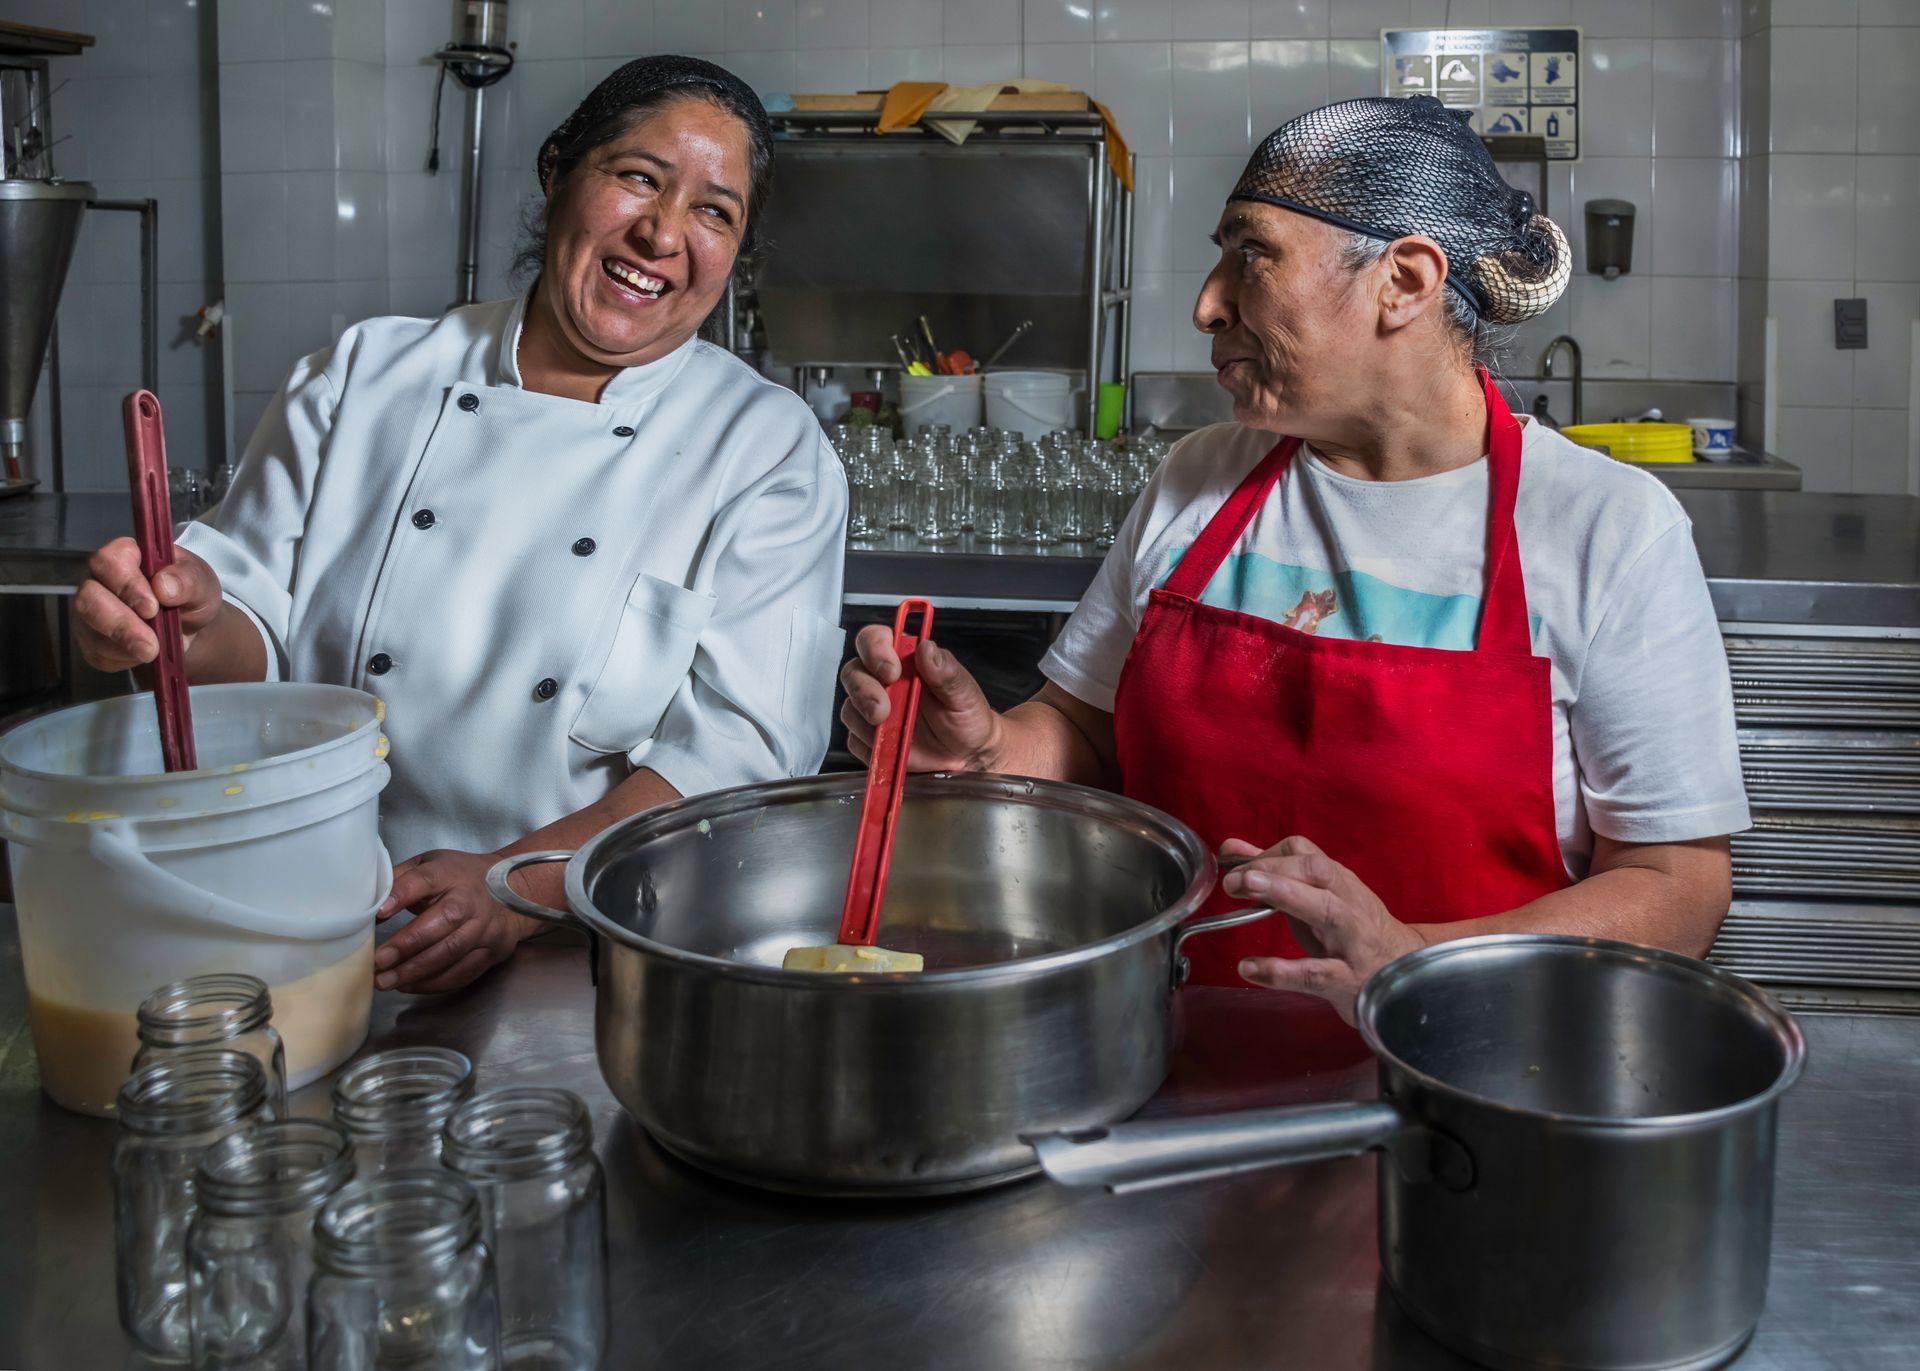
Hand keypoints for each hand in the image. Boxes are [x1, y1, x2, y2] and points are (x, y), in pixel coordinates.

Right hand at [73, 538, 223, 671]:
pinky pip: (96, 652)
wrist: (190, 628)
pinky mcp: (91, 639)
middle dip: (121, 623)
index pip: (110, 560)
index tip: (152, 607)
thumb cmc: (190, 595)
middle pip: (89, 596)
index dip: (128, 584)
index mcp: (126, 555)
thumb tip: (163, 585)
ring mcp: (91, 609)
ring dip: (124, 644)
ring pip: (90, 627)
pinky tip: (143, 655)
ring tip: (153, 651)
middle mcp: (100, 579)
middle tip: (151, 643)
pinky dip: (122, 659)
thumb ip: (188, 579)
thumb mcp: (201, 583)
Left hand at [374, 849, 542, 993]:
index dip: (402, 895)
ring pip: (452, 951)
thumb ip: (401, 879)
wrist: (514, 889)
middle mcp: (471, 900)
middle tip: (378, 962)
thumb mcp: (431, 864)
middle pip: (442, 921)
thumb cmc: (460, 877)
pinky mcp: (493, 951)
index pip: (425, 880)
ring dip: (416, 970)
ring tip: (386, 981)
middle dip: (407, 944)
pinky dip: (434, 983)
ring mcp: (485, 927)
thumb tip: (369, 906)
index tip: (378, 913)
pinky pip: (463, 971)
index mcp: (450, 873)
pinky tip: (409, 985)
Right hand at [838, 628, 1001, 771]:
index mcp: (905, 659)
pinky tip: (891, 748)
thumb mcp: (965, 693)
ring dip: (865, 721)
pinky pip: (855, 740)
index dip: (875, 650)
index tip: (891, 671)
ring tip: (894, 733)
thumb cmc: (966, 717)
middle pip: (853, 673)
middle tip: (883, 710)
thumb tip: (927, 648)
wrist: (968, 756)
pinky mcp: (869, 739)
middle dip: (863, 691)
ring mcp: (873, 711)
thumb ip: (947, 672)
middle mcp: (883, 682)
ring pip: (850, 708)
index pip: (875, 639)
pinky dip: (869, 746)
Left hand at [1219, 835, 1428, 1024]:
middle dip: (1273, 868)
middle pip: (1317, 871)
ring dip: (1284, 894)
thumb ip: (1277, 874)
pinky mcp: (1348, 980)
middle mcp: (1349, 905)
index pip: (1305, 852)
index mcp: (1340, 884)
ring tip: (1244, 890)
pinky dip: (1279, 971)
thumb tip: (1232, 850)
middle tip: (1234, 879)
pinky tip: (1250, 968)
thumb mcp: (1320, 899)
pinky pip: (1314, 973)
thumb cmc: (1356, 934)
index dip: (1267, 854)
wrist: (1410, 977)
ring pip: (1325, 910)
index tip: (1236, 867)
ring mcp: (1352, 942)